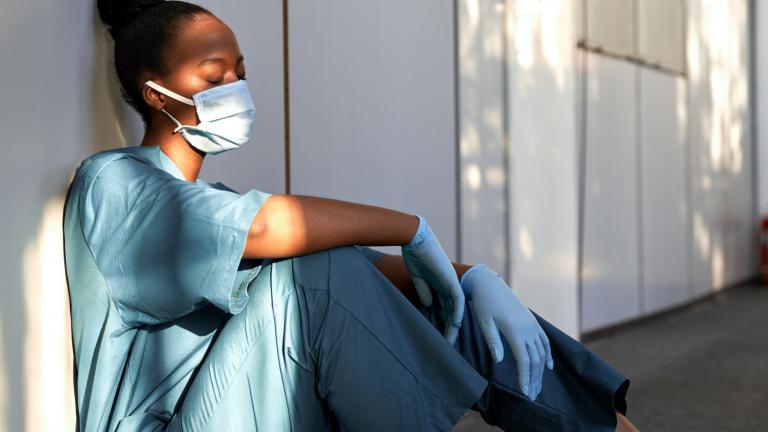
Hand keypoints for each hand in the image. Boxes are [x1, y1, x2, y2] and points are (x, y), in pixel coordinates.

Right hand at [401, 214, 464, 344]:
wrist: (415, 239)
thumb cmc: (415, 255)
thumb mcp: (418, 278)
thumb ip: (424, 291)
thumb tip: (429, 305)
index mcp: (440, 285)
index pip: (444, 308)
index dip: (443, 322)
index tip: (439, 337)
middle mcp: (448, 285)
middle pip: (452, 311)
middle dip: (449, 328)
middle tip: (447, 345)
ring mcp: (451, 282)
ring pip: (456, 308)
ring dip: (454, 325)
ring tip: (450, 340)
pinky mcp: (450, 279)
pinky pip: (457, 299)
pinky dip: (457, 312)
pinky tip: (456, 324)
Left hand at [460, 263, 553, 400]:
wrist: (491, 285)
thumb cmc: (484, 304)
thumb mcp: (484, 322)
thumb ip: (493, 341)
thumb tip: (500, 361)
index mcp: (515, 330)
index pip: (524, 360)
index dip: (525, 377)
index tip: (525, 393)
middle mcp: (528, 329)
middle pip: (535, 359)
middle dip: (534, 379)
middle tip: (531, 396)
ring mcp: (532, 325)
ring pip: (542, 352)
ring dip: (541, 371)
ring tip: (537, 387)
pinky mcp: (532, 322)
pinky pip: (545, 341)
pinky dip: (548, 355)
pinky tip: (549, 367)